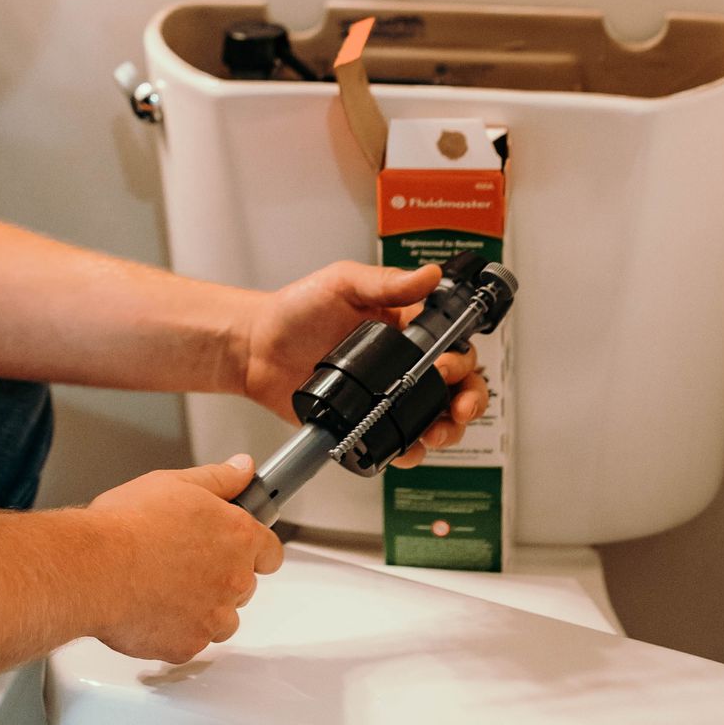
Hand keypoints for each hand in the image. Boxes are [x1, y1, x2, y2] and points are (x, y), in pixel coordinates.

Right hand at [85, 455, 283, 663]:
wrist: (93, 568)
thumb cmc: (126, 525)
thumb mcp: (174, 483)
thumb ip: (218, 479)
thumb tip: (243, 468)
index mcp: (236, 536)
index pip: (270, 551)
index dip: (253, 547)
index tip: (235, 545)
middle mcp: (233, 580)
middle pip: (243, 585)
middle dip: (220, 575)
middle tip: (182, 559)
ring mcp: (212, 617)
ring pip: (221, 618)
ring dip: (202, 607)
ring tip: (163, 586)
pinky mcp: (188, 645)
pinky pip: (191, 641)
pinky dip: (175, 629)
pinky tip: (150, 607)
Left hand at [234, 261, 490, 466]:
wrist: (254, 348)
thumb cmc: (294, 310)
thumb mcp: (342, 283)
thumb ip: (385, 282)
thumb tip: (429, 275)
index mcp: (403, 326)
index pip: (452, 342)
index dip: (462, 358)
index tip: (451, 366)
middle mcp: (401, 361)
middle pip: (456, 385)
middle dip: (468, 399)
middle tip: (457, 405)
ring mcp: (386, 393)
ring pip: (436, 416)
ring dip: (448, 429)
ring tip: (437, 433)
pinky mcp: (367, 420)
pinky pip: (399, 440)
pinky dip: (411, 449)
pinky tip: (409, 448)